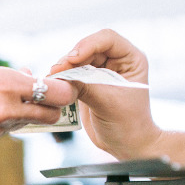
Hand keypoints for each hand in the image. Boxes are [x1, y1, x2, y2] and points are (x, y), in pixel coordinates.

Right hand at [0, 53, 75, 144]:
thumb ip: (4, 71)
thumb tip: (23, 75)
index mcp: (4, 85)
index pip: (56, 93)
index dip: (62, 88)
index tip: (60, 84)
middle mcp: (3, 111)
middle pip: (50, 115)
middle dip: (49, 105)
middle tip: (39, 94)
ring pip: (25, 123)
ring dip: (21, 112)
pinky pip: (3, 131)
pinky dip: (0, 121)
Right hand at [49, 29, 160, 158]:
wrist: (126, 145)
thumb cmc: (128, 124)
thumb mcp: (107, 102)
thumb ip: (85, 85)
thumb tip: (60, 75)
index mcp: (131, 59)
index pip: (107, 39)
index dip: (87, 44)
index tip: (72, 59)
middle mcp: (116, 61)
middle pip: (87, 47)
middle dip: (70, 58)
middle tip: (56, 71)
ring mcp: (100, 71)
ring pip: (76, 60)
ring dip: (63, 67)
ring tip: (53, 78)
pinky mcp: (87, 83)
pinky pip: (71, 73)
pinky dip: (61, 77)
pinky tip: (54, 84)